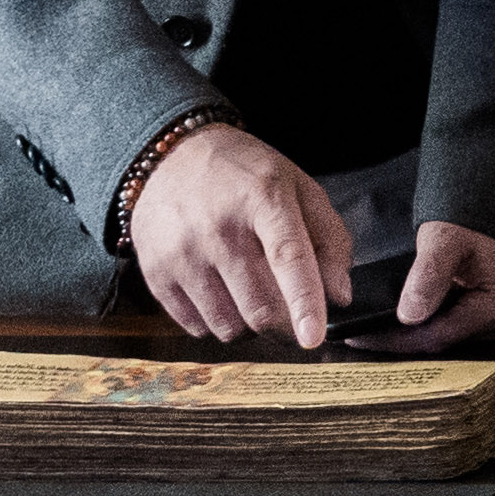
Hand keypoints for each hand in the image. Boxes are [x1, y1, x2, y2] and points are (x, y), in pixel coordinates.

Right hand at [124, 123, 351, 349]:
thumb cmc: (242, 175)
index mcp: (263, 196)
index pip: (287, 257)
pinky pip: (198, 328)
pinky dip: (217, 322)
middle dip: (286, 325)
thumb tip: (338, 296)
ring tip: (249, 291)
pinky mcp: (156, 274)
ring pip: (230, 327)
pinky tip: (219, 290)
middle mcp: (219, 226)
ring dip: (250, 326)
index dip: (304, 302)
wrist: (170, 158)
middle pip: (261, 309)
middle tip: (290, 314)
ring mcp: (183, 253)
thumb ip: (330, 238)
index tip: (314, 337)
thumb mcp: (297, 186)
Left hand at [365, 220, 494, 351]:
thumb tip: (410, 315)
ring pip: (451, 336)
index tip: (366, 338)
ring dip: (421, 330)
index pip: (440, 337)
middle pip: (447, 341)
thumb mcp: (445, 239)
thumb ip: (428, 276)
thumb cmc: (472, 215)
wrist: (493, 200)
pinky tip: (414, 314)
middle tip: (369, 332)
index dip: (400, 340)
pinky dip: (436, 321)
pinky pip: (460, 326)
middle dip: (408, 337)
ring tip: (386, 324)